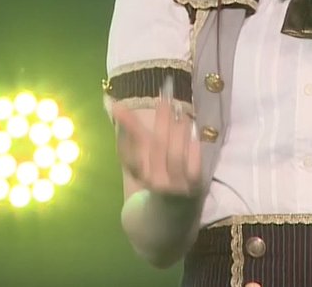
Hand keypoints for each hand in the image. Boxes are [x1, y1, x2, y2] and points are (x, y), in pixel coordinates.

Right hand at [105, 76, 202, 200]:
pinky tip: (195, 132)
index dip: (128, 125)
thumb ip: (133, 132)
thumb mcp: (144, 157)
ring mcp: (175, 184)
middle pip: (157, 147)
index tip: (122, 106)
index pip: (132, 147)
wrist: (175, 211)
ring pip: (175, 155)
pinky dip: (193, 147)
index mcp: (140, 173)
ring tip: (181, 113)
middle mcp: (155, 180)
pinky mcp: (195, 185)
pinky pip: (193, 165)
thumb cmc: (158, 175)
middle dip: (161, 121)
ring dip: (179, 131)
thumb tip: (117, 106)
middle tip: (165, 100)